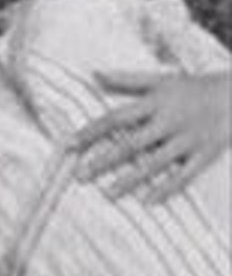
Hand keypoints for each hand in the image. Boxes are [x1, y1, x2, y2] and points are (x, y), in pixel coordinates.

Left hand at [73, 71, 231, 200]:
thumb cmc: (193, 87)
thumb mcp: (160, 80)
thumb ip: (126, 80)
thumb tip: (94, 74)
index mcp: (154, 103)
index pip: (116, 118)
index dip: (92, 131)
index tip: (70, 144)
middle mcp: (168, 122)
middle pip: (131, 144)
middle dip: (104, 161)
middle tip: (81, 175)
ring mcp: (187, 140)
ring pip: (154, 163)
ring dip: (130, 179)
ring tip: (108, 193)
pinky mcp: (204, 154)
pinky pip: (184, 175)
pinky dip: (166, 188)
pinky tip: (147, 201)